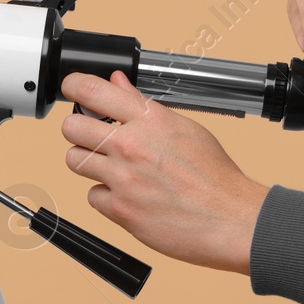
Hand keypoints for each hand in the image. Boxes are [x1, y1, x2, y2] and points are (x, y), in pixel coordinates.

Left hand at [60, 72, 268, 275]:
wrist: (232, 220)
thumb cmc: (215, 177)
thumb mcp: (185, 128)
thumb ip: (144, 107)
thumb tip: (119, 84)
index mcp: (150, 120)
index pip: (93, 90)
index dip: (75, 86)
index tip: (72, 88)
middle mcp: (131, 145)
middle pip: (72, 127)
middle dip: (78, 130)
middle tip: (92, 137)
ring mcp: (123, 178)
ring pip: (74, 160)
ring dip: (87, 163)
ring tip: (111, 168)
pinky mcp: (120, 209)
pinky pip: (92, 196)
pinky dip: (106, 198)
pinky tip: (127, 196)